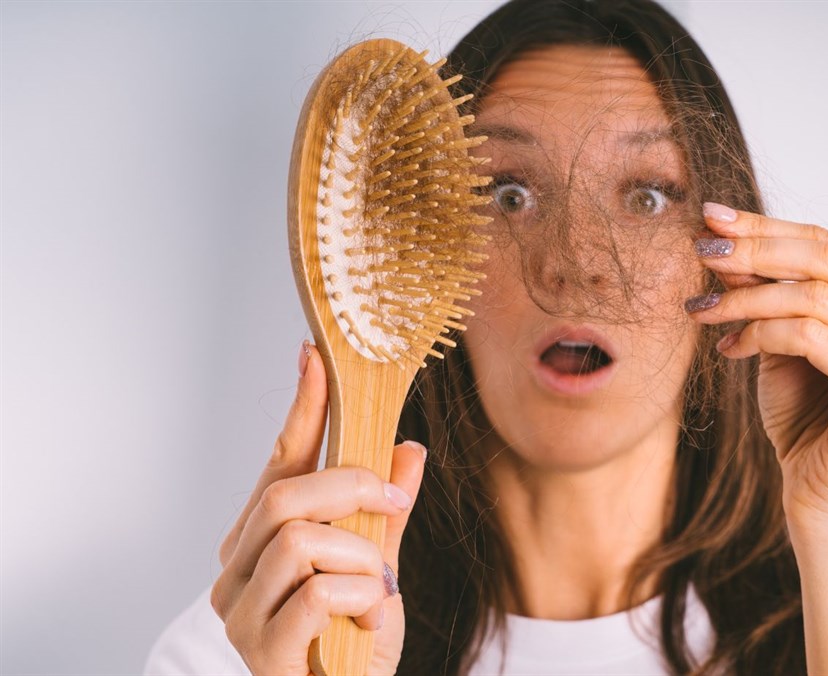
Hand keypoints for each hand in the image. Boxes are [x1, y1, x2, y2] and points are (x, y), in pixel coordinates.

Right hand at [210, 342, 425, 674]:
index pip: (278, 464)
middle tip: (393, 505)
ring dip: (358, 556)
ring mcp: (240, 610)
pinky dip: (359, 596)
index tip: (315, 359)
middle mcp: (237, 570)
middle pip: (285, 496)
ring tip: (377, 585)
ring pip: (298, 540)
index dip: (301, 411)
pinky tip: (370, 616)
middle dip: (350, 488)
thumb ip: (386, 515)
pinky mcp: (259, 648)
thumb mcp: (380, 568)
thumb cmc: (353, 643)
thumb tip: (407, 450)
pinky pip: (315, 592)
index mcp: (259, 542)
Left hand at [686, 203, 827, 531]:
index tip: (713, 219)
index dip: (768, 228)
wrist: (820, 495)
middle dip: (756, 250)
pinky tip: (729, 347)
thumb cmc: (806, 416)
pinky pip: (811, 337)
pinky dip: (761, 334)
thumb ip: (767, 287)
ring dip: (747, 297)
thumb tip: (727, 235)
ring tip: (703, 310)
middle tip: (703, 249)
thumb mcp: (781, 336)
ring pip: (816, 297)